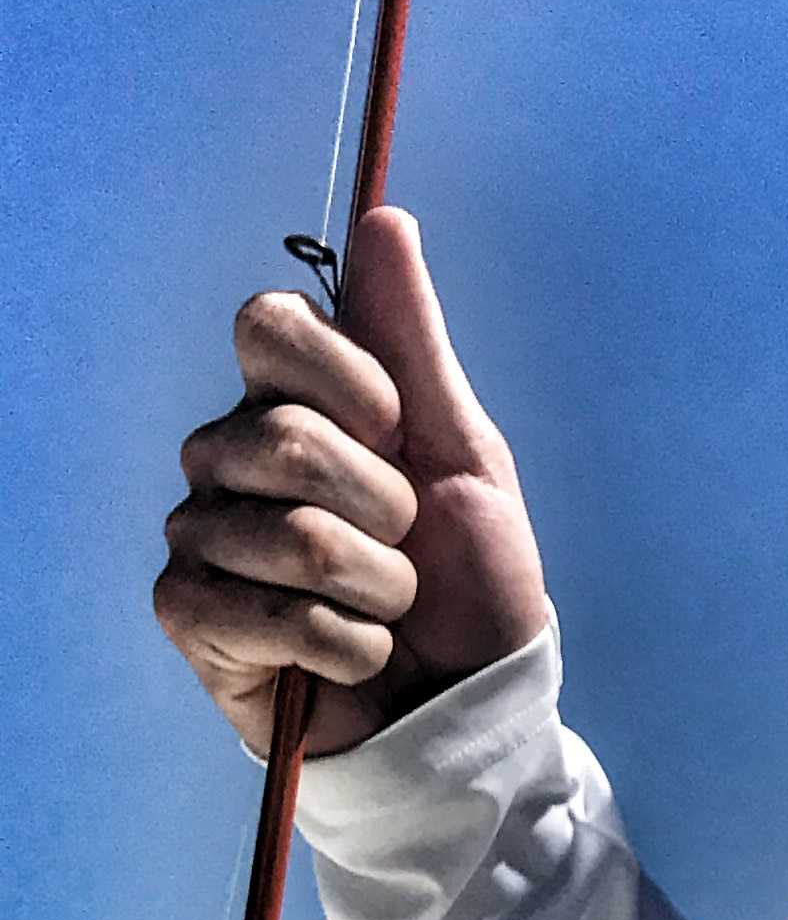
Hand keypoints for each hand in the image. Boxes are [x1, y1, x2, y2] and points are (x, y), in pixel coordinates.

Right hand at [154, 207, 548, 758]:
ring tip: (388, 609)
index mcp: (284, 401)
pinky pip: (276, 616)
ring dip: (381, 589)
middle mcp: (224, 455)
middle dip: (387, 507)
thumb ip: (412, 340)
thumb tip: (383, 218)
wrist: (467, 702)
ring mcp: (199, 534)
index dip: (353, 382)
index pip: (268, 324)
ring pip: (295, 537)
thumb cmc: (466, 578)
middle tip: (405, 545)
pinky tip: (358, 657)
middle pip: (287, 437)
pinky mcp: (188, 615)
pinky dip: (350, 647)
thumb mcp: (462, 451)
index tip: (400, 433)